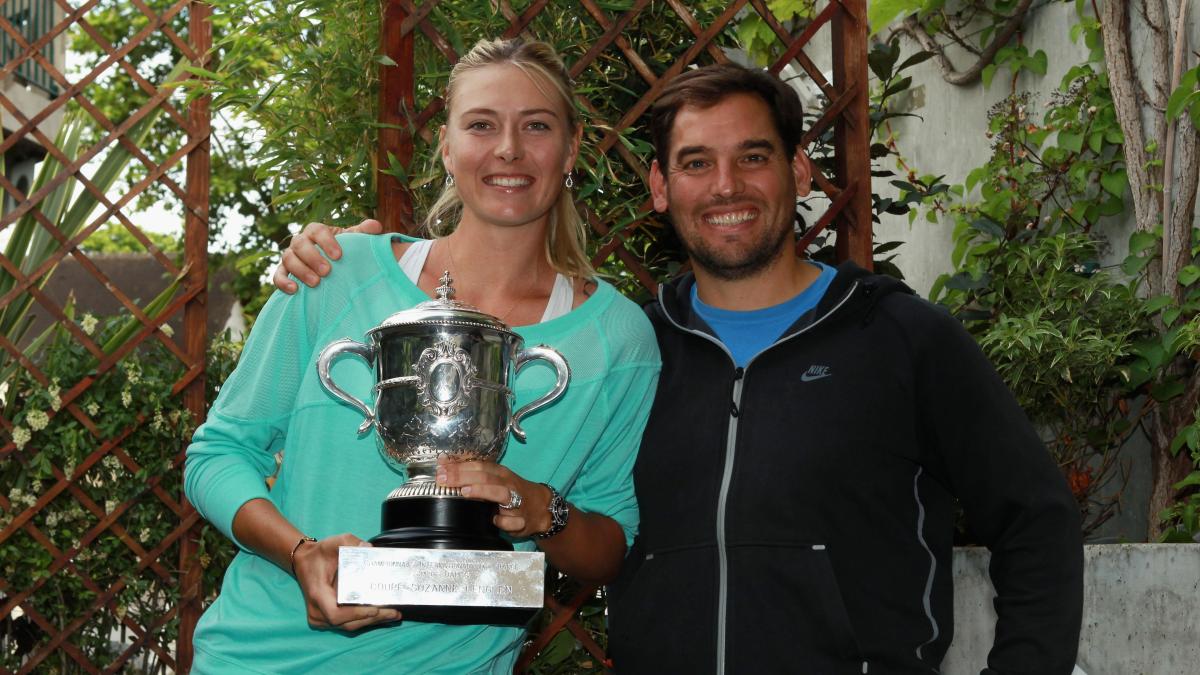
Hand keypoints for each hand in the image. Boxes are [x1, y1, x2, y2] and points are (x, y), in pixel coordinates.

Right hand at [273, 218, 383, 292]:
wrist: (332, 269)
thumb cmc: (343, 253)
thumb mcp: (354, 243)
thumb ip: (363, 234)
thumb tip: (375, 227)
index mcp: (316, 231)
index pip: (317, 230)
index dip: (326, 241)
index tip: (339, 255)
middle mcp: (301, 241)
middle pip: (300, 243)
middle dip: (312, 257)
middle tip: (327, 271)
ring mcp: (290, 256)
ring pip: (288, 258)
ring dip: (301, 270)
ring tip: (315, 283)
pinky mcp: (283, 272)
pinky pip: (277, 274)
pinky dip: (283, 281)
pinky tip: (295, 290)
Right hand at [291, 532, 401, 630]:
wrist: (304, 563)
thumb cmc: (319, 555)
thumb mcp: (332, 543)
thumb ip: (349, 543)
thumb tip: (368, 548)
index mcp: (317, 594)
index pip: (336, 614)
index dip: (355, 614)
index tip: (375, 609)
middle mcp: (317, 611)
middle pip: (347, 623)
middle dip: (372, 619)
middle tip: (394, 613)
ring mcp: (320, 618)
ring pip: (348, 626)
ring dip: (371, 622)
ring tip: (393, 615)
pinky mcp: (326, 620)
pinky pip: (347, 624)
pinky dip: (364, 620)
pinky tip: (382, 615)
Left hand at [436, 460, 552, 538]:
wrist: (541, 507)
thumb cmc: (511, 492)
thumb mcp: (495, 479)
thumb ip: (471, 474)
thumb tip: (443, 464)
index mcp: (500, 473)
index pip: (478, 465)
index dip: (459, 466)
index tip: (440, 468)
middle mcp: (508, 484)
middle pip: (485, 477)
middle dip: (463, 476)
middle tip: (443, 479)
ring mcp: (516, 501)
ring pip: (500, 493)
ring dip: (482, 491)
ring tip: (465, 492)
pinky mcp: (521, 520)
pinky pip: (511, 521)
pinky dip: (502, 520)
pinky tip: (493, 520)